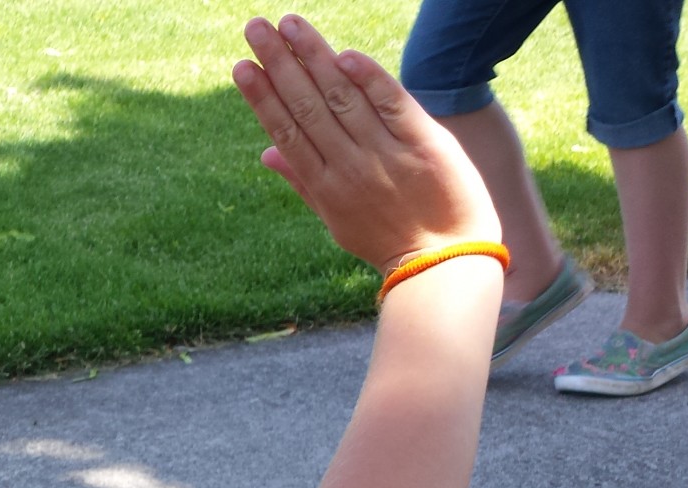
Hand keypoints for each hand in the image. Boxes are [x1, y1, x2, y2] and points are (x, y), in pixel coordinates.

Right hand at [232, 15, 499, 272]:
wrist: (445, 264)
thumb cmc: (388, 241)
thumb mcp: (338, 221)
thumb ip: (303, 182)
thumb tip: (265, 153)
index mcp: (325, 186)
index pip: (286, 131)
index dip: (262, 97)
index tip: (242, 66)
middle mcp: (350, 167)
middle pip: (307, 106)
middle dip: (279, 65)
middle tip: (255, 28)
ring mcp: (387, 154)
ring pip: (342, 97)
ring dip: (314, 56)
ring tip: (289, 24)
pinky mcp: (425, 144)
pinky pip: (392, 104)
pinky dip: (368, 78)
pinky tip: (345, 54)